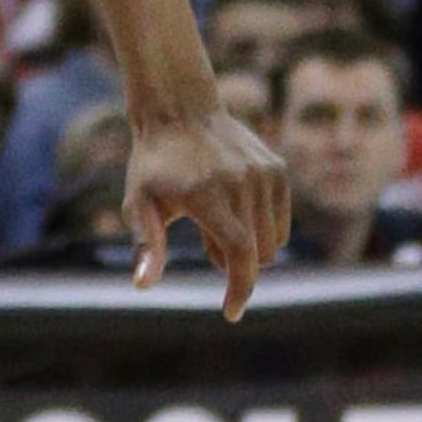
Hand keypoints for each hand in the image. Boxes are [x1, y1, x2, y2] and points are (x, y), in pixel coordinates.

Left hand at [121, 77, 291, 318]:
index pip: (240, 254)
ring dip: (250, 247)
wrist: (180, 109)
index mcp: (208, 195)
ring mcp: (264, 174)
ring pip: (273, 241)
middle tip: (206, 242)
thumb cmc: (154, 164)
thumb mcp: (139, 203)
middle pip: (258, 254)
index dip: (240, 289)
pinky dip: (264, 230)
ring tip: (218, 221)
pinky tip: (236, 210)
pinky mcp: (277, 169)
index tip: (231, 313)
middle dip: (236, 265)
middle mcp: (242, 183)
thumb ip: (147, 245)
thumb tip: (143, 285)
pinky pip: (281, 221)